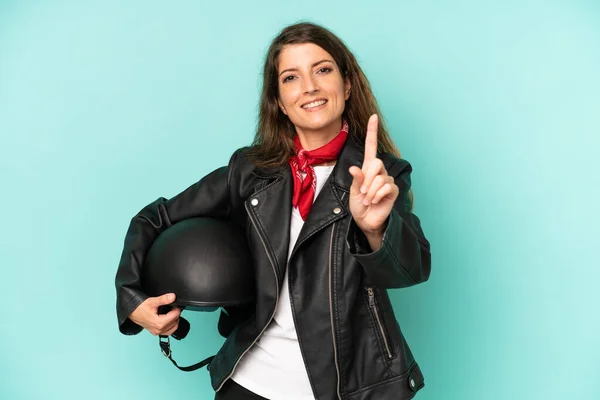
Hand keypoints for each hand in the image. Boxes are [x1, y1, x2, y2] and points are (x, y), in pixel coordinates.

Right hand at [128, 293, 180, 335]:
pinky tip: (169, 320)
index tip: (175, 304)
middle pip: (175, 322)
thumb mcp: (152, 301)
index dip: (177, 309)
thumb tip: (173, 297)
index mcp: (158, 323)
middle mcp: (158, 330)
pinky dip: (171, 326)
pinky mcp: (155, 332)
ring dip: (174, 320)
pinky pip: (168, 332)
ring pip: (173, 328)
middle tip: (173, 307)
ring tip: (171, 313)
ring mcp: (157, 332)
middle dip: (176, 314)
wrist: (131, 312)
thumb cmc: (139, 308)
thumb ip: (164, 299)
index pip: (175, 316)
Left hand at [348, 114, 398, 237]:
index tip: (373, 117)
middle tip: (362, 193)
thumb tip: (355, 168)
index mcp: (367, 168)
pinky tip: (375, 202)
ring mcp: (387, 180)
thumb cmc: (359, 205)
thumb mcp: (353, 191)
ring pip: (379, 178)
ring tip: (368, 200)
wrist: (365, 221)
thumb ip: (356, 179)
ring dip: (369, 192)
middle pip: (376, 162)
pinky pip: (386, 187)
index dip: (372, 132)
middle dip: (366, 179)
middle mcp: (379, 171)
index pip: (371, 146)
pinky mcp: (393, 190)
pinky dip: (377, 196)